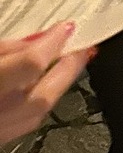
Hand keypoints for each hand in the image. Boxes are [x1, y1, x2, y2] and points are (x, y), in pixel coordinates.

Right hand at [0, 25, 93, 145]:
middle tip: (83, 47)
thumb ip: (7, 49)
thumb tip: (36, 42)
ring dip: (58, 86)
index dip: (52, 44)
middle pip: (43, 95)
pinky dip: (40, 103)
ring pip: (37, 114)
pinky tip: (46, 89)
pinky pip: (24, 124)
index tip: (67, 27)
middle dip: (68, 68)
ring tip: (70, 64)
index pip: (30, 64)